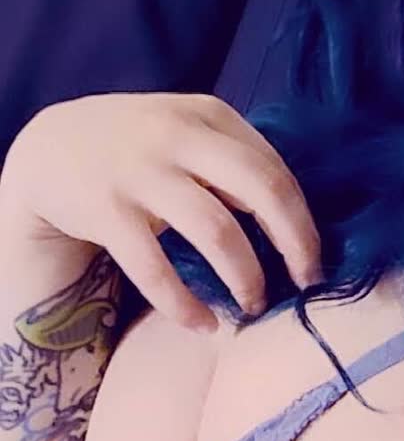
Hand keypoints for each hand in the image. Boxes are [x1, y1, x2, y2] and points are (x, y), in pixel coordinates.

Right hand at [0, 91, 322, 331]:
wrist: (50, 148)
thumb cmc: (139, 150)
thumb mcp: (187, 133)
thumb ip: (235, 161)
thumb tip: (300, 223)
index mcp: (210, 116)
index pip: (277, 171)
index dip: (305, 223)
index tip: (315, 263)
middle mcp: (180, 136)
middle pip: (263, 191)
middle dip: (295, 245)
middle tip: (305, 286)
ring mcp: (142, 172)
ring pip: (218, 233)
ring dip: (246, 278)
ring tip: (252, 305)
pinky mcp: (108, 211)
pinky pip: (157, 269)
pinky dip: (185, 305)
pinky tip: (203, 324)